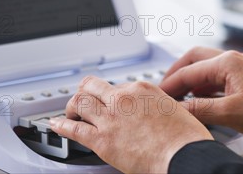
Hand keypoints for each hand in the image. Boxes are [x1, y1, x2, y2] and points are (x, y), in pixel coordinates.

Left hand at [50, 76, 212, 173]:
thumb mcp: (174, 109)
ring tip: (70, 113)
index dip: (110, 96)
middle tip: (83, 101)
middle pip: (91, 86)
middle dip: (84, 92)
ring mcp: (111, 118)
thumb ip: (156, 106)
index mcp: (142, 89)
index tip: (108, 102)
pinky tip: (56, 125)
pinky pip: (74, 129)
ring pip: (79, 102)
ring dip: (72, 107)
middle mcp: (123, 98)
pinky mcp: (103, 140)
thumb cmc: (186, 139)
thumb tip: (153, 111)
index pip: (116, 86)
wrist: (185, 156)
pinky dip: (61, 126)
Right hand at [160, 47, 242, 150]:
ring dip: (191, 81)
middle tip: (165, 91)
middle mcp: (234, 60)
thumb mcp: (230, 114)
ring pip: (206, 68)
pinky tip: (200, 101)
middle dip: (177, 74)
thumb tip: (177, 109)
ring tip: (179, 98)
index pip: (189, 70)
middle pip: (195, 60)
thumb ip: (200, 109)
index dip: (170, 84)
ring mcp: (241, 68)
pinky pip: (217, 78)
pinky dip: (204, 87)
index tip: (158, 96)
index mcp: (228, 62)